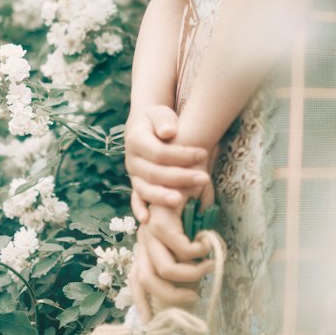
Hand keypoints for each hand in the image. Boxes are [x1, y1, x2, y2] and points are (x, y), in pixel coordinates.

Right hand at [125, 104, 212, 222]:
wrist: (143, 128)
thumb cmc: (158, 120)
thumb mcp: (159, 113)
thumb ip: (163, 120)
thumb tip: (169, 132)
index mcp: (136, 140)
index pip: (159, 152)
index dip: (181, 155)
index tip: (204, 153)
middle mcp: (131, 160)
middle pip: (155, 173)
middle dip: (181, 177)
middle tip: (204, 178)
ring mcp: (133, 175)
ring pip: (145, 190)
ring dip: (162, 197)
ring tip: (181, 201)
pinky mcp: (136, 185)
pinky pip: (136, 199)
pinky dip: (140, 210)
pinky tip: (148, 221)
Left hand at [129, 201, 216, 319]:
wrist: (190, 160)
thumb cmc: (194, 196)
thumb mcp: (190, 230)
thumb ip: (187, 254)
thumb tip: (194, 283)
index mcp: (146, 244)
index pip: (136, 280)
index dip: (142, 304)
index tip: (154, 325)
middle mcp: (143, 238)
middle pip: (147, 282)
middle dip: (172, 298)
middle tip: (194, 297)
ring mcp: (149, 229)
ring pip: (165, 270)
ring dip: (190, 275)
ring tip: (207, 266)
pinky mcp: (163, 218)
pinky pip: (181, 249)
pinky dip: (197, 253)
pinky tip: (207, 245)